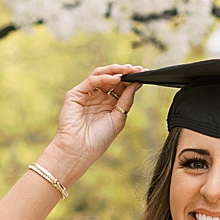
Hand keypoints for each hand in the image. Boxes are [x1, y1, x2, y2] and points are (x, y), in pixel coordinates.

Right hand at [47, 64, 145, 180]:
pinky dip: (103, 77)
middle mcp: (97, 97)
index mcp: (108, 104)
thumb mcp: (119, 118)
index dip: (131, 78)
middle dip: (125, 72)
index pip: (121, 86)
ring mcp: (86, 95)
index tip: (143, 73)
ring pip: (101, 75)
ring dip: (115, 70)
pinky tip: (115, 79)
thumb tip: (137, 83)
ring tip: (127, 70)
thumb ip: (127, 99)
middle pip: (112, 78)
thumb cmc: (97, 140)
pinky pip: (91, 81)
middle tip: (137, 69)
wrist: (79, 151)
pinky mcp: (75, 95)